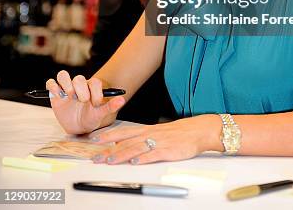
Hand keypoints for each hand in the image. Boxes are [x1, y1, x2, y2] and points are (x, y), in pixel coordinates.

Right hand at [46, 71, 125, 134]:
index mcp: (91, 87)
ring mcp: (66, 88)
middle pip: (78, 78)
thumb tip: (122, 99)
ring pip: (63, 75)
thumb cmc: (91, 118)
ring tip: (70, 96)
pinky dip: (53, 87)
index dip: (96, 91)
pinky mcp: (55, 94)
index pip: (94, 82)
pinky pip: (50, 83)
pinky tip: (59, 96)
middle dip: (81, 90)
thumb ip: (110, 106)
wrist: (78, 127)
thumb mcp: (100, 114)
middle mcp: (78, 85)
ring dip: (67, 84)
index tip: (96, 104)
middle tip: (83, 101)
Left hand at [88, 114, 221, 164]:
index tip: (94, 139)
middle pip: (126, 141)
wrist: (198, 130)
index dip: (108, 135)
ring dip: (122, 154)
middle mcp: (150, 134)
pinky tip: (135, 162)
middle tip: (96, 156)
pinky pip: (153, 154)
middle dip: (109, 148)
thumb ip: (142, 137)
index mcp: (147, 129)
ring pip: (136, 148)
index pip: (123, 131)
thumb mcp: (158, 132)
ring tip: (110, 160)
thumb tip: (125, 143)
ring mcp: (159, 142)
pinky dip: (143, 158)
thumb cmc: (178, 132)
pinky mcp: (168, 150)